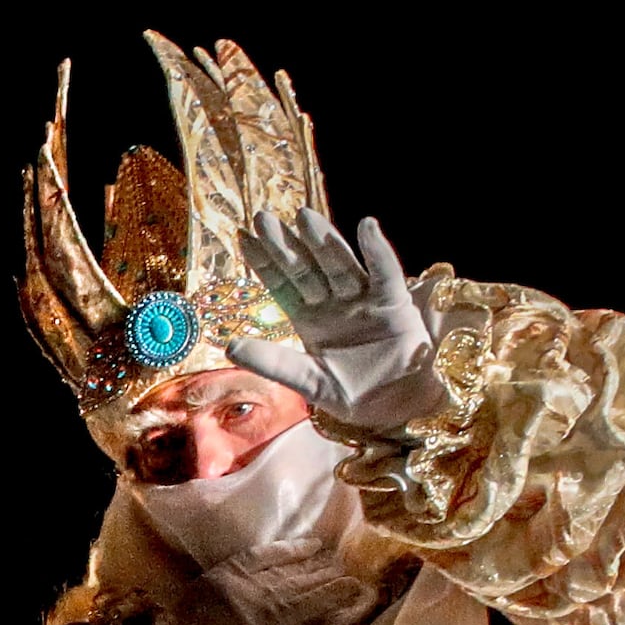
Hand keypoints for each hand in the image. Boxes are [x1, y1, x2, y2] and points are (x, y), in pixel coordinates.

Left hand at [237, 209, 450, 430]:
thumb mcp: (306, 380)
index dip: (263, 263)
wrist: (394, 408)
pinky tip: (367, 227)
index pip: (281, 284)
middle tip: (263, 218)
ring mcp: (363, 299)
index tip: (243, 238)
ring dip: (322, 240)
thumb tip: (230, 345)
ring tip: (304, 216)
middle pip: (305, 268)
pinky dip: (377, 252)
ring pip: (339, 264)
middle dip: (285, 245)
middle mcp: (333, 302)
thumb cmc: (350, 393)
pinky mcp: (393, 303)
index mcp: (309, 317)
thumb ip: (272, 362)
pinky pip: (385, 273)